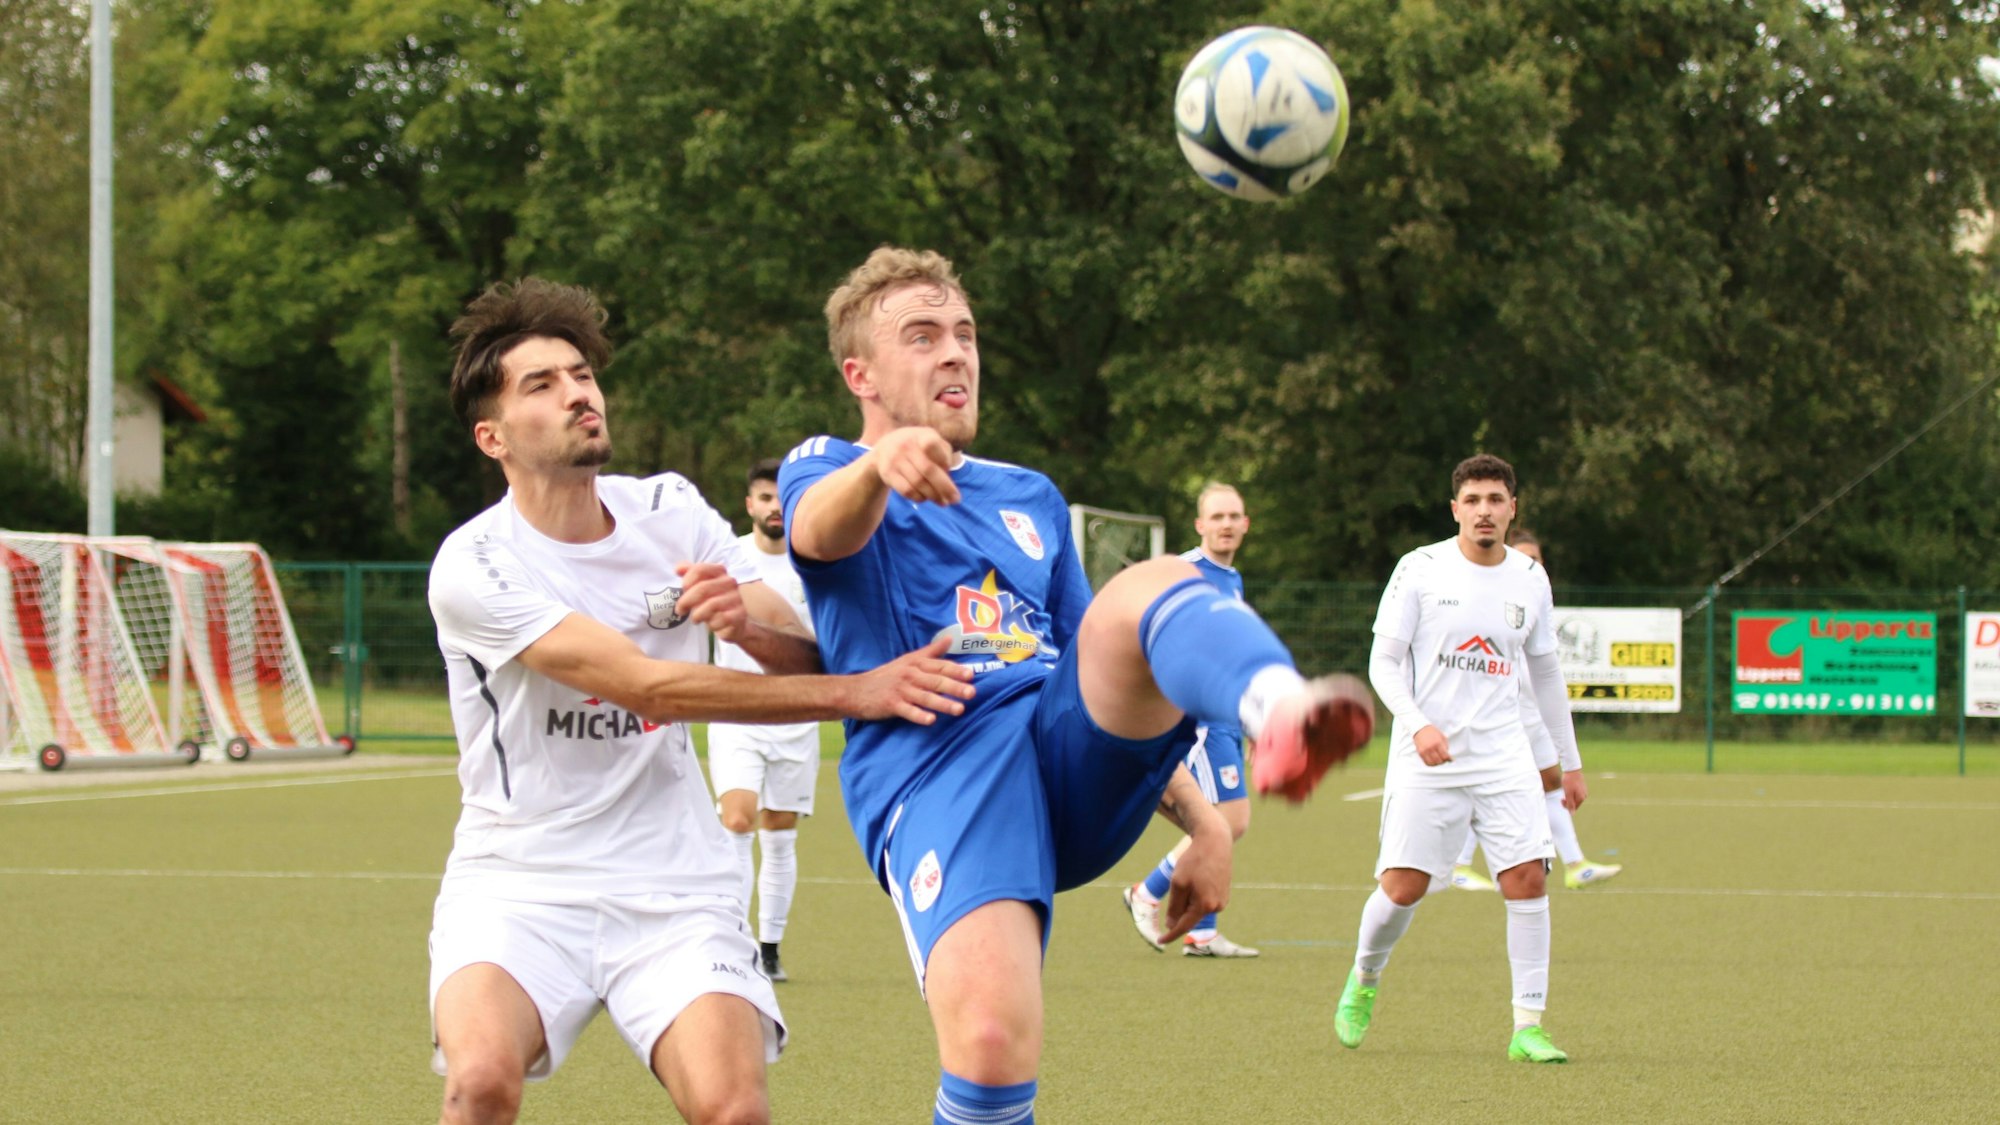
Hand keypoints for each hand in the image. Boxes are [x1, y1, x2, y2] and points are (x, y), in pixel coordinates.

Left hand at [674, 562, 750, 642]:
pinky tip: (710, 624)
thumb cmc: (715, 600)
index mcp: (719, 572)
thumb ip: (691, 574)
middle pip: (703, 588)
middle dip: (686, 601)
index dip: (687, 580)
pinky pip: (721, 619)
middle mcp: (729, 582)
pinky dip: (712, 624)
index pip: (700, 569)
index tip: (682, 590)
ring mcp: (736, 597)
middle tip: (680, 610)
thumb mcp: (702, 585)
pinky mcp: (740, 613)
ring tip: (695, 619)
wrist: (735, 619)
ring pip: (712, 605)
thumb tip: (678, 569)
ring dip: (698, 615)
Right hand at [845, 636, 975, 723]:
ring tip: (959, 710)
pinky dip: (919, 715)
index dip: (955, 670)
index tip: (971, 675)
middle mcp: (909, 675)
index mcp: (915, 664)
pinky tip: (931, 720)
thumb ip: (931, 651)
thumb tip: (950, 639)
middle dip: (954, 687)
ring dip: (943, 703)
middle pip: (935, 681)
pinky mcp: (891, 704)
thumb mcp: (908, 660)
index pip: (939, 666)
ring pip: (925, 697)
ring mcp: (900, 690)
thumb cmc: (886, 676)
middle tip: (972, 693)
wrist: (856, 690)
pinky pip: (908, 711)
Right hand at [870, 426, 959, 504]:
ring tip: (943, 502)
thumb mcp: (931, 440)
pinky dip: (919, 498)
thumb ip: (944, 455)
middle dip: (944, 487)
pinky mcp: (888, 473)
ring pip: (918, 484)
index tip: (947, 468)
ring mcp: (895, 459)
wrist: (884, 447)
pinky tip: (925, 498)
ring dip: (934, 496)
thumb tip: (948, 479)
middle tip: (955, 500)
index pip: (932, 445)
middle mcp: (906, 445)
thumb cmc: (917, 446)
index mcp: (921, 435)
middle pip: (928, 470)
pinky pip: (907, 491)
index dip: (943, 459)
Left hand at [1158, 814, 1231, 942]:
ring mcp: (1223, 900)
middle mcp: (1217, 907)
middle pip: (1190, 915)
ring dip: (1189, 899)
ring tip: (1191, 876)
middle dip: (1180, 906)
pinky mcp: (1224, 894)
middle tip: (1179, 882)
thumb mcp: (1178, 884)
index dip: (1170, 935)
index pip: (1184, 926)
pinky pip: (1205, 900)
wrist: (1215, 842)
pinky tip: (1198, 877)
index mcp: (1205, 906)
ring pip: (1197, 907)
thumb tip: (1172, 925)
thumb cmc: (1194, 861)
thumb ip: (1175, 907)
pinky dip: (1197, 894)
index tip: (1160, 941)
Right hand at [1414, 724, 1451, 765]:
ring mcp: (1425, 751)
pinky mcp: (1420, 753)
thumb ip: (1445, 747)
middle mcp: (1431, 748)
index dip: (1449, 759)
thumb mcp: (1442, 737)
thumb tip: (1448, 757)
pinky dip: (1431, 764)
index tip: (1451, 759)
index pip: (1445, 756)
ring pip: (1433, 763)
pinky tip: (1434, 761)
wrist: (1421, 729)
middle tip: (1445, 759)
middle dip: (1444, 761)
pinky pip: (1426, 763)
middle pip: (1439, 761)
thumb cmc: (1433, 733)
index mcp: (1438, 743)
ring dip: (1437, 763)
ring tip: (1439, 760)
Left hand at [1561, 769, 1587, 811]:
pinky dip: (1571, 793)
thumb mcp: (1568, 793)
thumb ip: (1570, 804)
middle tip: (1562, 796)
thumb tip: (1572, 814)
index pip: (1574, 807)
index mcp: (1581, 798)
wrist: (1572, 769)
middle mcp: (1584, 795)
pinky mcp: (1582, 787)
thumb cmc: (1569, 781)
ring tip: (1565, 790)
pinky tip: (1568, 787)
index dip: (1566, 805)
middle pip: (1575, 803)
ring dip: (1569, 797)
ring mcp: (1584, 791)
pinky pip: (1576, 793)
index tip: (1561, 799)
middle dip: (1568, 801)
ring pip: (1575, 798)